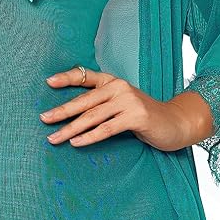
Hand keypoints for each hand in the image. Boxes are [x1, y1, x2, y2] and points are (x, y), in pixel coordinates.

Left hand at [39, 66, 213, 151]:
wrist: (175, 122)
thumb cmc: (143, 116)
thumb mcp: (121, 104)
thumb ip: (101, 104)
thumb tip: (69, 115)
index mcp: (113, 82)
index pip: (85, 76)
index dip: (66, 78)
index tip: (48, 83)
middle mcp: (119, 87)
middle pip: (84, 100)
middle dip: (61, 111)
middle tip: (43, 119)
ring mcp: (128, 101)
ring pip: (92, 116)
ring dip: (70, 129)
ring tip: (54, 138)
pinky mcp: (136, 116)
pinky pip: (106, 128)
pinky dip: (89, 136)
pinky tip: (76, 143)